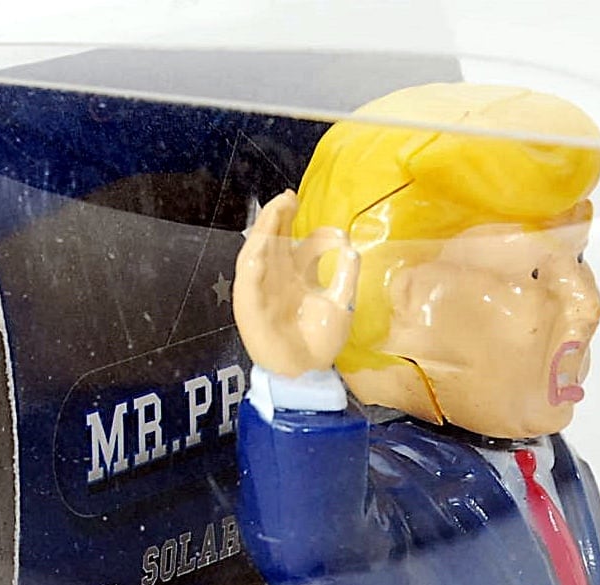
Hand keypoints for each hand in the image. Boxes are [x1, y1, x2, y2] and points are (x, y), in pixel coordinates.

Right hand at [233, 190, 359, 376]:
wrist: (305, 372)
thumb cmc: (320, 341)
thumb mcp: (341, 304)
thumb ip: (345, 276)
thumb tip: (352, 248)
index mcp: (299, 275)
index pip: (304, 245)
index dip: (319, 235)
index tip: (340, 235)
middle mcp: (279, 277)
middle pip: (275, 239)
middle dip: (280, 217)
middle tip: (289, 196)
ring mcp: (263, 289)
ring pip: (258, 251)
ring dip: (264, 230)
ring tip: (275, 210)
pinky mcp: (251, 306)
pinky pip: (248, 281)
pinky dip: (254, 263)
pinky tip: (261, 246)